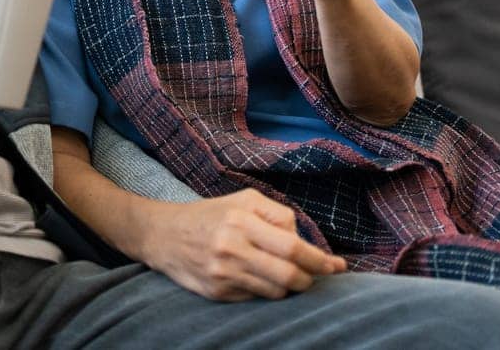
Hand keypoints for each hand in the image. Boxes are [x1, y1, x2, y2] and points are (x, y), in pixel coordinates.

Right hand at [142, 188, 345, 300]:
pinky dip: (266, 291)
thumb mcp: (243, 201)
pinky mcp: (217, 293)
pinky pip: (256, 298)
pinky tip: (260, 279)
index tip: (336, 265)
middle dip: (309, 279)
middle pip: (288, 276)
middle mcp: (232, 248)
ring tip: (288, 275)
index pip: (292, 247)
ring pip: (276, 291)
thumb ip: (277, 215)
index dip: (319, 260)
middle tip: (315, 276)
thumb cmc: (210, 215)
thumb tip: (304, 240)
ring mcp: (224, 274)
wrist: (163, 235)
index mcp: (241, 220)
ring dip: (290, 287)